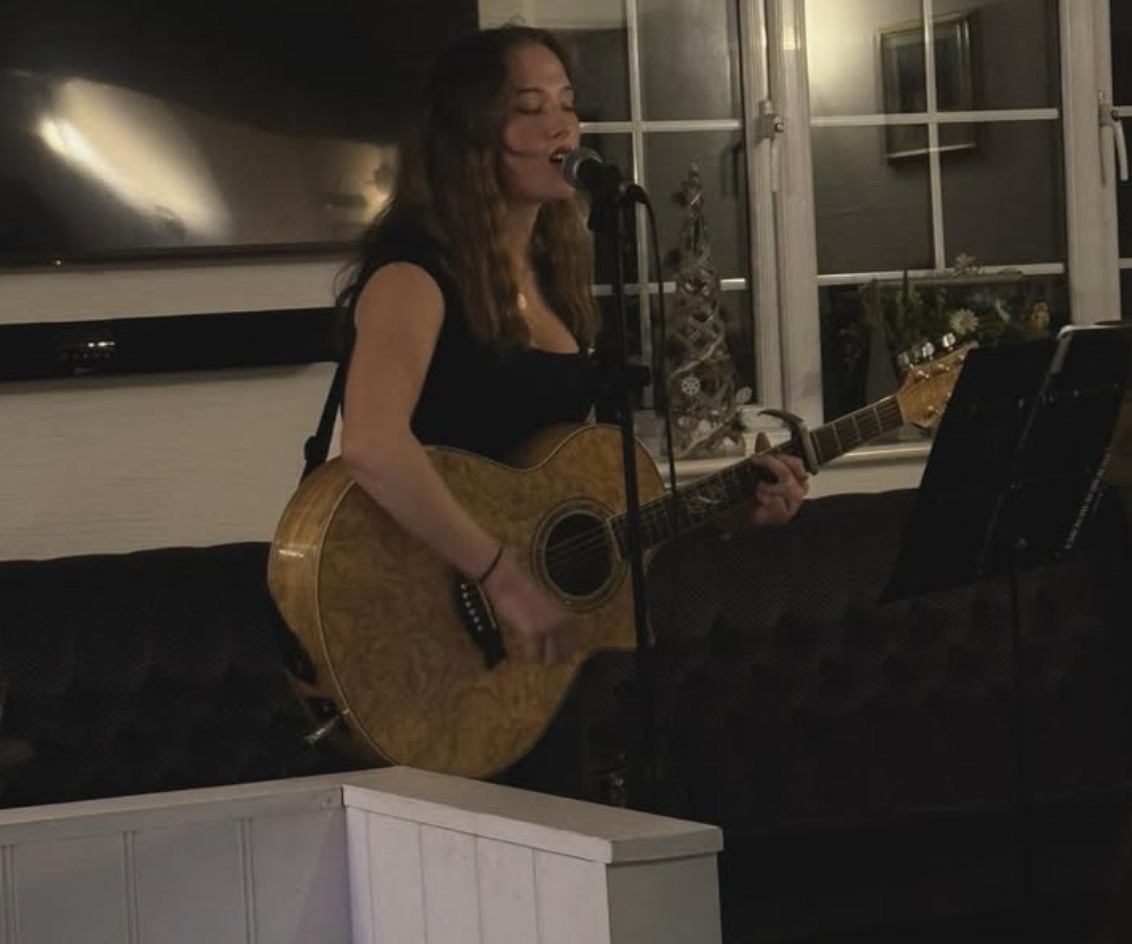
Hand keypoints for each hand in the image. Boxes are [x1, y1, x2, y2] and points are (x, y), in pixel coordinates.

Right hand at [480, 548, 576, 664]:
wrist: (507, 580)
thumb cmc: (521, 588)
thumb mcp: (544, 603)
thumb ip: (551, 618)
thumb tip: (551, 634)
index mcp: (565, 612)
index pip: (575, 640)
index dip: (568, 650)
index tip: (562, 655)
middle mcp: (560, 621)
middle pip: (565, 652)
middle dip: (557, 658)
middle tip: (548, 661)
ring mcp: (547, 627)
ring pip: (552, 657)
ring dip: (545, 660)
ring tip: (538, 660)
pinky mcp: (532, 632)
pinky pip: (534, 654)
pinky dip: (531, 656)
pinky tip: (527, 655)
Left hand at [721, 431, 809, 533]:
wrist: (741, 518)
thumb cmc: (754, 496)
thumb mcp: (757, 471)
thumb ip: (763, 455)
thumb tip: (762, 436)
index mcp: (795, 480)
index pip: (798, 464)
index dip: (783, 457)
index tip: (764, 455)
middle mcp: (796, 492)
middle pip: (793, 473)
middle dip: (773, 464)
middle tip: (758, 461)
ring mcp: (791, 505)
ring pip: (787, 487)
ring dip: (769, 483)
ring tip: (758, 485)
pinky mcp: (783, 516)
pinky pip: (778, 502)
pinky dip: (765, 496)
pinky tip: (758, 496)